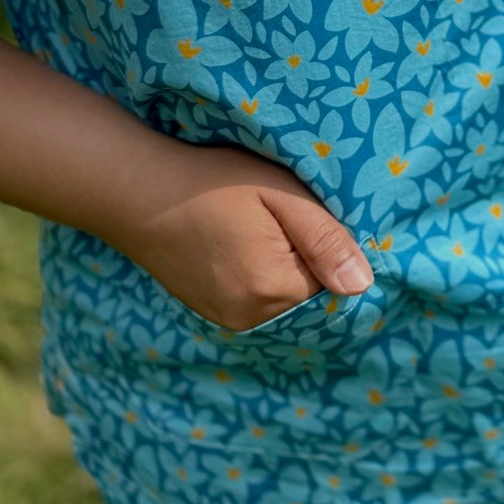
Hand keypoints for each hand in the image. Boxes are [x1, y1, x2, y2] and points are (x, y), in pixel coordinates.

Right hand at [103, 139, 375, 333]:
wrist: (140, 192)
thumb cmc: (213, 183)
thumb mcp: (280, 195)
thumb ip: (325, 238)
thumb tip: (363, 285)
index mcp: (273, 291)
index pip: (333, 278)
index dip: (326, 243)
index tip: (302, 212)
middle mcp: (251, 318)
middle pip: (308, 292)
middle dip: (305, 257)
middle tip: (276, 216)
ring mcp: (228, 319)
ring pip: (283, 296)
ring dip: (282, 267)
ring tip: (254, 227)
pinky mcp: (212, 312)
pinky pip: (257, 300)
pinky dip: (259, 275)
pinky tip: (239, 244)